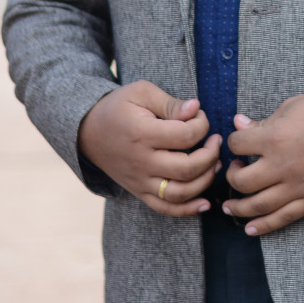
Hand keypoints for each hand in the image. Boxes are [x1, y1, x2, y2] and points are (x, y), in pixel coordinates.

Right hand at [78, 81, 220, 216]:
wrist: (88, 131)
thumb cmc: (118, 107)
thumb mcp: (141, 92)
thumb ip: (169, 102)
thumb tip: (196, 108)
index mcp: (142, 133)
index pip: (185, 135)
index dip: (202, 124)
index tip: (200, 115)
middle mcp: (141, 161)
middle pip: (187, 169)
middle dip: (211, 154)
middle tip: (215, 140)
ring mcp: (140, 181)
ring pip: (180, 193)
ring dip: (205, 180)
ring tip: (215, 163)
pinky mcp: (139, 192)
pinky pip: (165, 208)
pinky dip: (187, 210)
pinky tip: (205, 203)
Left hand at [224, 91, 303, 235]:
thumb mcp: (291, 106)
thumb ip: (263, 120)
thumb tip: (238, 124)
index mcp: (275, 137)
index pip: (238, 145)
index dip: (234, 142)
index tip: (239, 142)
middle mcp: (283, 165)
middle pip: (242, 181)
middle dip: (231, 176)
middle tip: (236, 170)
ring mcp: (298, 185)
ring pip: (259, 205)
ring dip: (239, 208)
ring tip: (229, 207)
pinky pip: (284, 218)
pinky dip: (264, 226)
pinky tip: (250, 229)